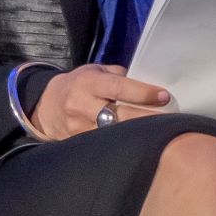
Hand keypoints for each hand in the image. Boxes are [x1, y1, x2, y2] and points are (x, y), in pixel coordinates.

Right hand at [31, 64, 170, 139]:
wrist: (45, 105)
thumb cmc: (79, 84)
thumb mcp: (96, 71)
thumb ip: (120, 76)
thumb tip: (148, 83)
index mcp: (89, 83)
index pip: (120, 88)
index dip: (143, 93)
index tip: (164, 96)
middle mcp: (82, 105)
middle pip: (121, 115)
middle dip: (148, 117)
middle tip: (171, 118)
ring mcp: (79, 126)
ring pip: (114, 133)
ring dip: (139, 134)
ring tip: (160, 132)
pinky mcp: (78, 142)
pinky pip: (105, 144)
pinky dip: (124, 144)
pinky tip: (140, 143)